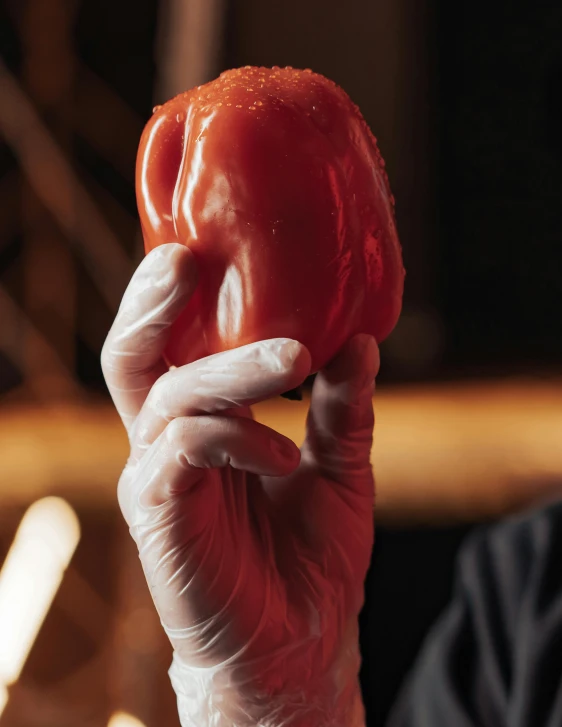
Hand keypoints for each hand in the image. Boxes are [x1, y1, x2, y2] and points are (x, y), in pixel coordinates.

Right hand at [102, 244, 378, 726]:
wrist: (301, 641)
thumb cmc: (310, 554)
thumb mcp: (340, 465)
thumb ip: (343, 404)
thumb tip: (361, 338)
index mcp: (202, 424)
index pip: (172, 345)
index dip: (177, 296)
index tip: (208, 246)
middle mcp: (166, 441)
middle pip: (133, 353)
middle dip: (153, 302)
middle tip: (187, 258)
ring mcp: (155, 476)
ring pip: (167, 392)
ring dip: (231, 368)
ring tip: (294, 359)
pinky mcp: (157, 513)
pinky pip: (184, 448)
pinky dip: (236, 436)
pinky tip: (282, 455)